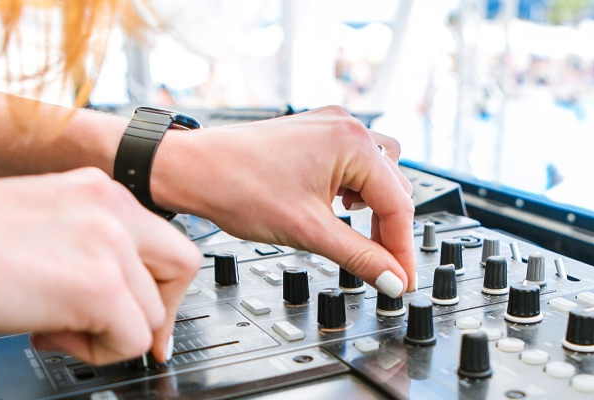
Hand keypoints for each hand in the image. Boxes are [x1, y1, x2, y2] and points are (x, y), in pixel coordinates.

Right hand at [0, 168, 198, 364]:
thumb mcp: (38, 222)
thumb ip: (85, 244)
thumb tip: (115, 289)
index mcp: (96, 188)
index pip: (162, 237)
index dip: (156, 284)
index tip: (141, 311)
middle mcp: (111, 207)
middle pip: (180, 265)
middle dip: (154, 307)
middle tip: (116, 332)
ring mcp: (109, 244)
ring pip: (151, 313)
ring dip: (108, 333)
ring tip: (51, 324)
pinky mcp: (99, 286)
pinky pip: (130, 341)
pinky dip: (96, 351)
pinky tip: (47, 331)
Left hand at [151, 106, 415, 296]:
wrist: (190, 169)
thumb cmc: (236, 185)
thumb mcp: (308, 231)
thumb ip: (359, 256)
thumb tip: (391, 278)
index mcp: (353, 143)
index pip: (399, 204)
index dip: (402, 249)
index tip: (403, 280)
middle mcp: (347, 126)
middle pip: (393, 186)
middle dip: (389, 229)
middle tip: (383, 267)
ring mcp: (330, 126)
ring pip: (377, 173)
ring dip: (374, 206)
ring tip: (358, 234)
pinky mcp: (314, 134)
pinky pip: (354, 162)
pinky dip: (354, 189)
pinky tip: (337, 207)